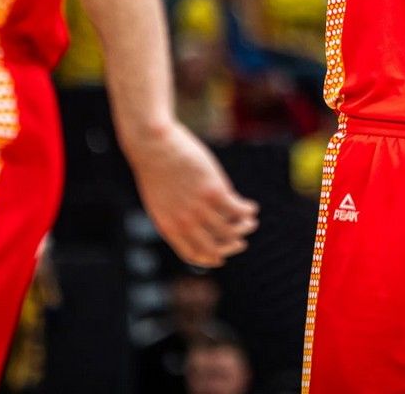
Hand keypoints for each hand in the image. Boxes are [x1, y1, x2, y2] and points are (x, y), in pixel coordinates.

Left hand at [122, 123, 259, 267]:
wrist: (152, 145)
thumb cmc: (155, 168)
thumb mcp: (159, 199)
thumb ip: (174, 215)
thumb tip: (191, 222)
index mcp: (169, 227)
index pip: (193, 255)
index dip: (210, 258)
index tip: (220, 256)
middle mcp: (186, 223)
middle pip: (215, 247)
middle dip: (231, 247)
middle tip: (241, 242)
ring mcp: (200, 208)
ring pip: (231, 229)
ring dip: (244, 227)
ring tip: (250, 221)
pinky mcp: (214, 191)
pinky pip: (237, 209)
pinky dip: (248, 211)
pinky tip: (251, 206)